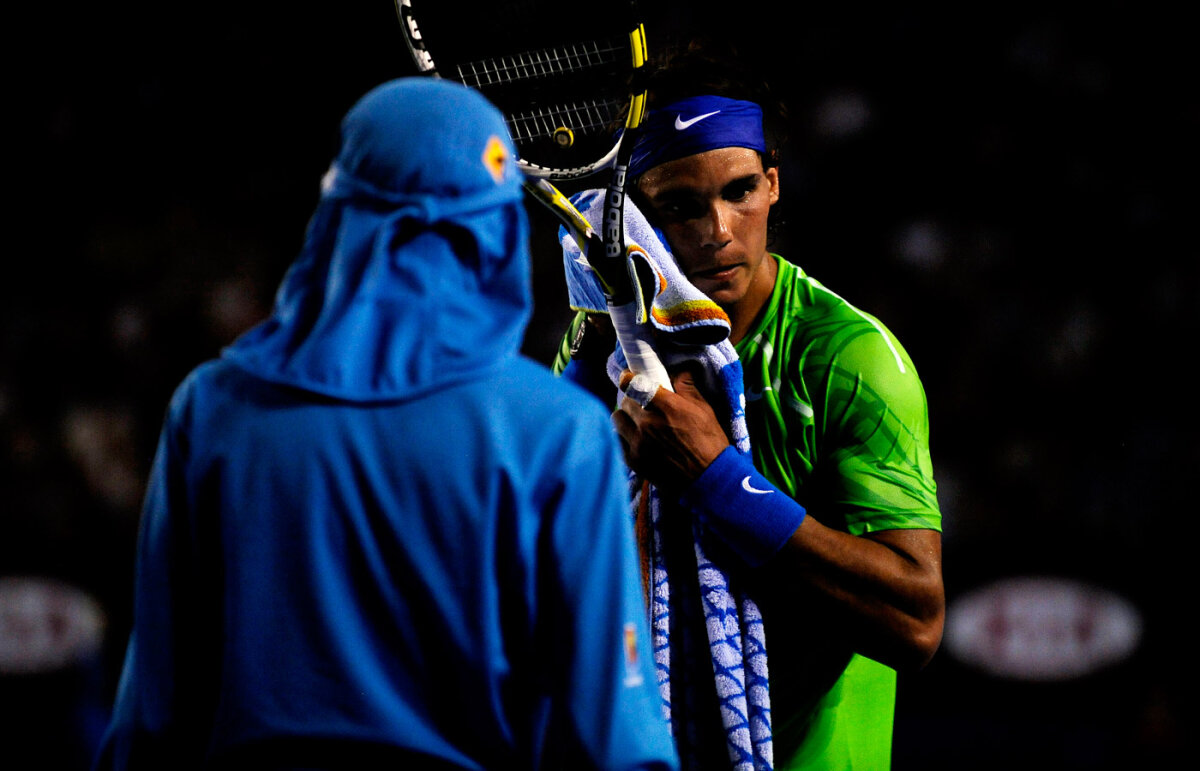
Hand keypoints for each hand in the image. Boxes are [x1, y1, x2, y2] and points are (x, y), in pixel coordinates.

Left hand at [611, 366, 730, 490]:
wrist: (708, 479)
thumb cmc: (710, 442)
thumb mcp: (704, 409)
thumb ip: (687, 387)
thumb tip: (678, 370)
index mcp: (667, 407)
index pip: (634, 384)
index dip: (628, 378)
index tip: (629, 378)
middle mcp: (648, 423)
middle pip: (625, 401)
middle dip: (632, 399)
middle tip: (641, 404)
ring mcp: (638, 443)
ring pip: (617, 419)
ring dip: (625, 417)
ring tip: (635, 422)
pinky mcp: (633, 460)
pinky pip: (617, 439)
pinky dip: (624, 436)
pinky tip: (635, 438)